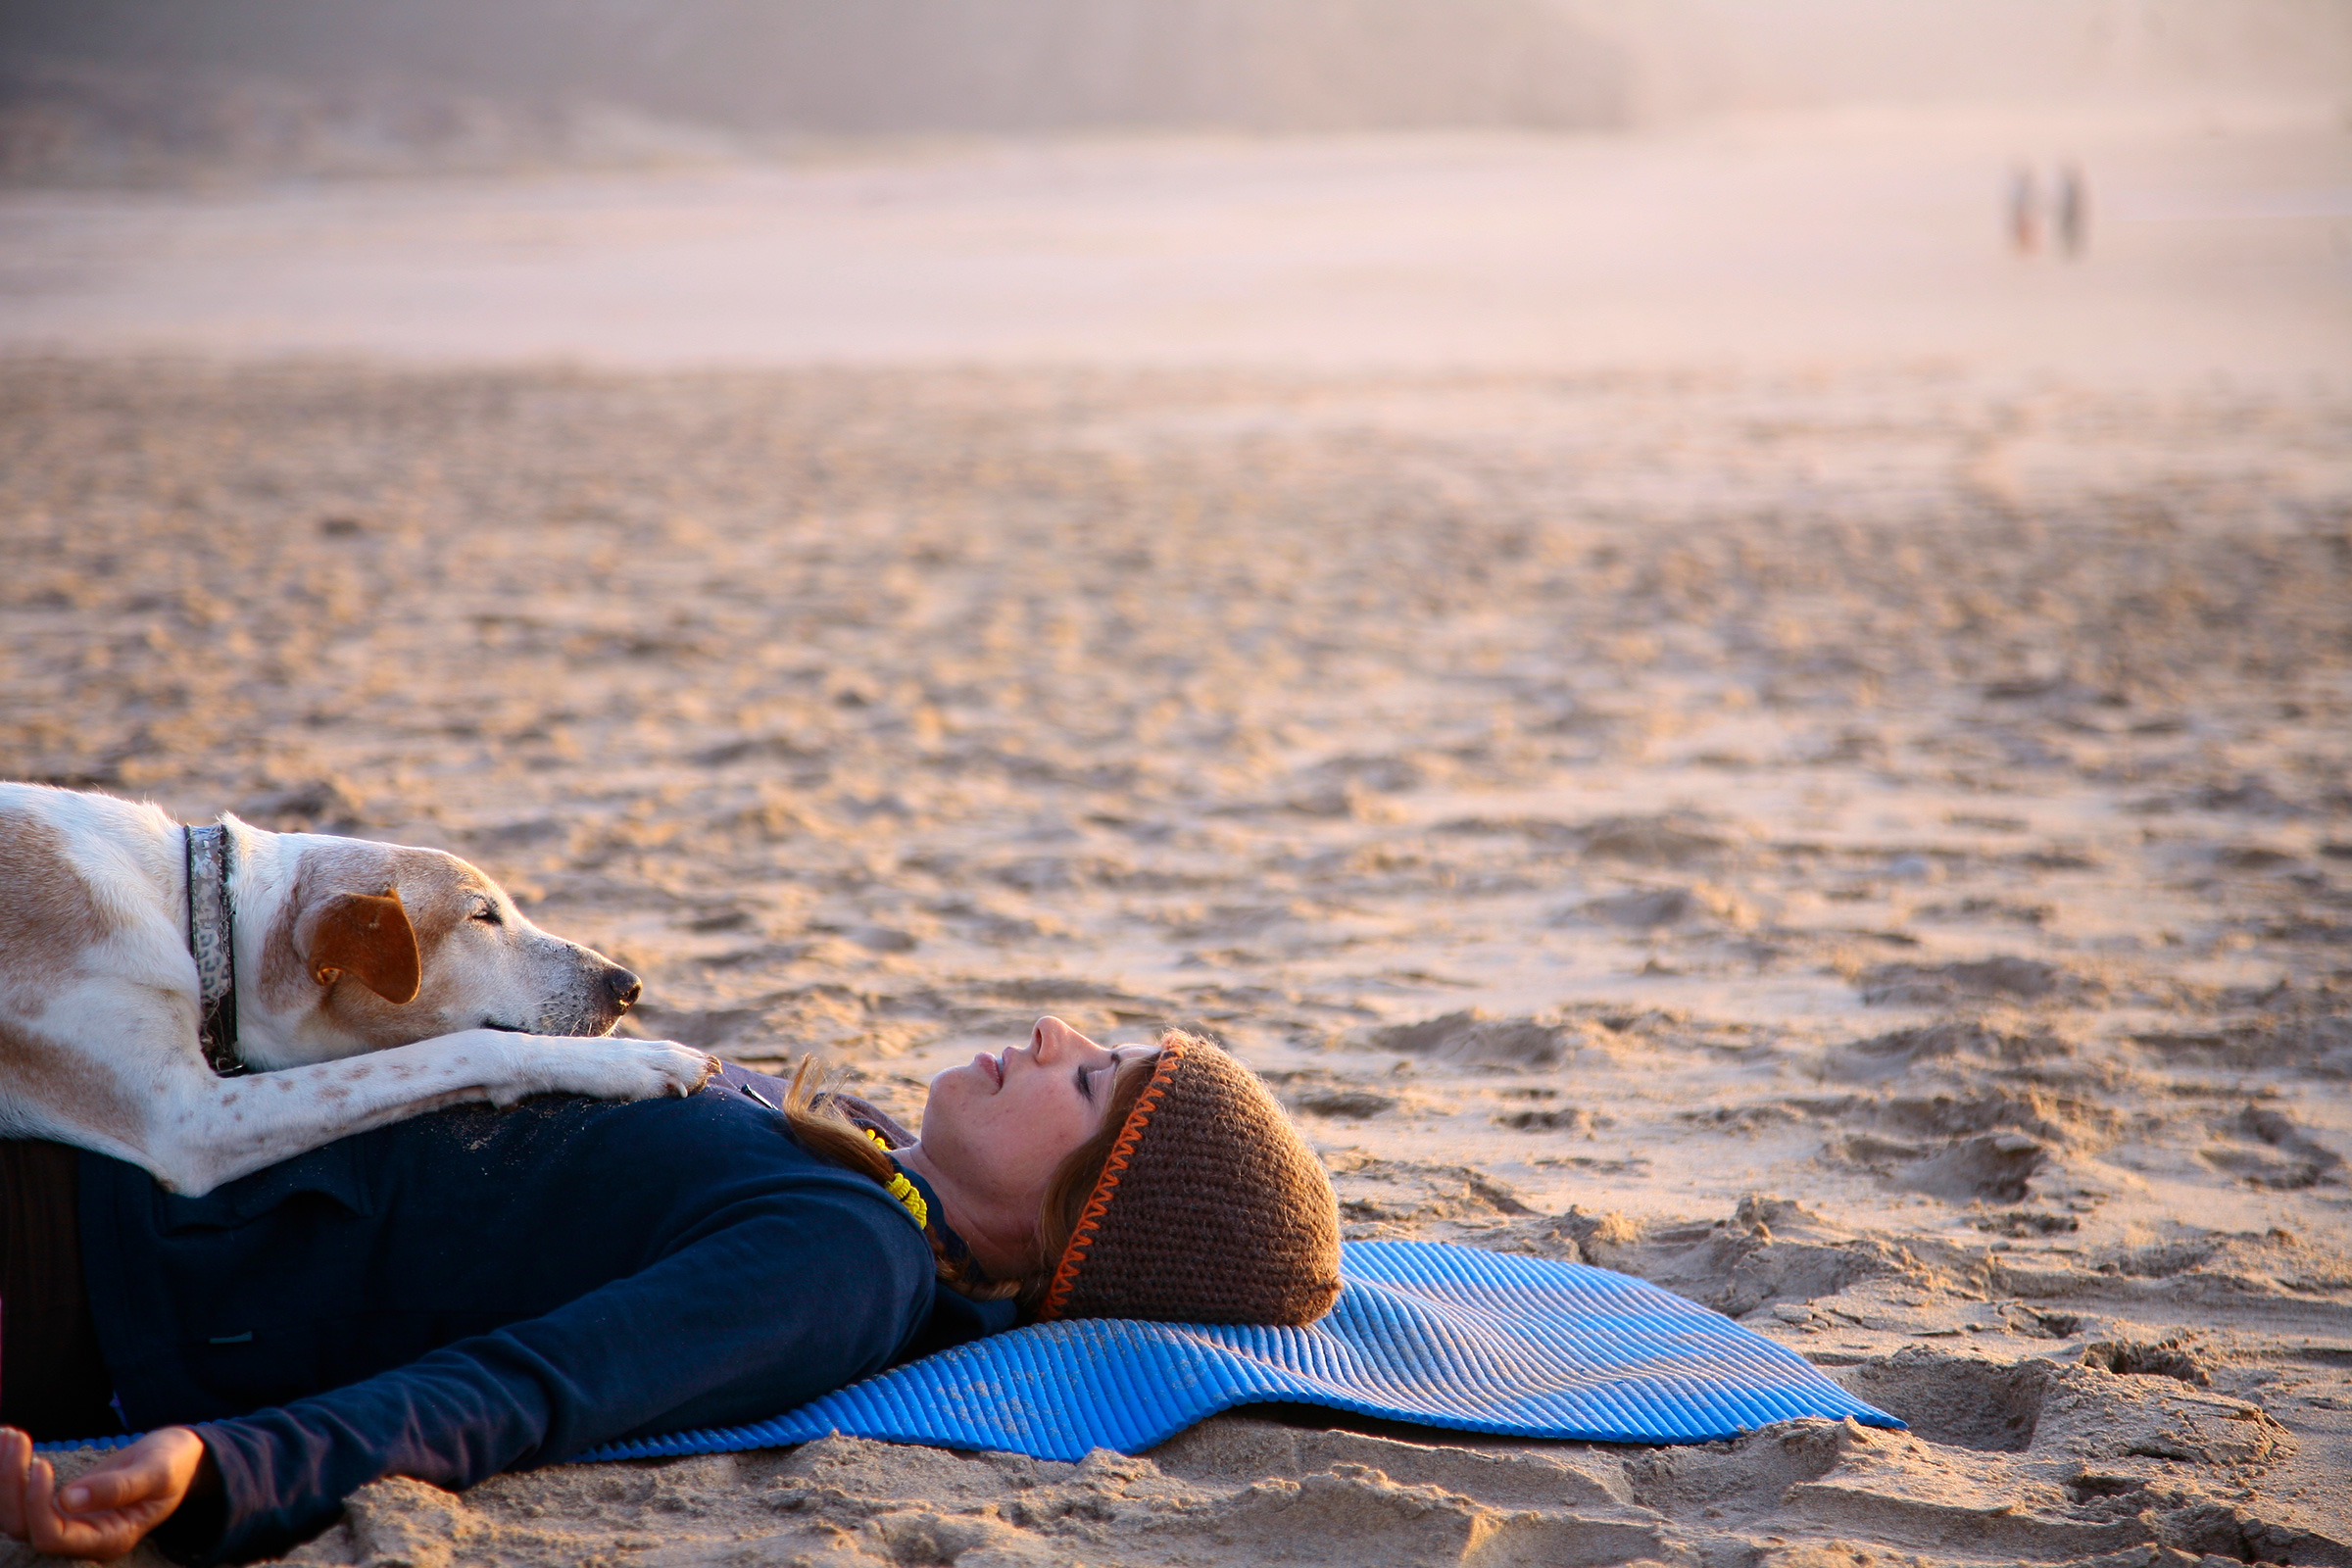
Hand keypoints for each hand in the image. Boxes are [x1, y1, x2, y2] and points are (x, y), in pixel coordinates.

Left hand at [0, 1424, 207, 1559]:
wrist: (178, 1457)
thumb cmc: (174, 1464)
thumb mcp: (157, 1472)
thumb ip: (118, 1488)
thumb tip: (68, 1499)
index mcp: (108, 1538)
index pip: (53, 1536)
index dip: (38, 1505)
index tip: (42, 1463)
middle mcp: (81, 1537)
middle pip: (24, 1526)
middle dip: (13, 1485)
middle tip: (17, 1438)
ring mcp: (67, 1522)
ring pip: (15, 1514)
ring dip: (6, 1475)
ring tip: (10, 1434)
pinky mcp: (58, 1504)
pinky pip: (21, 1496)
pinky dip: (10, 1470)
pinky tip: (10, 1439)